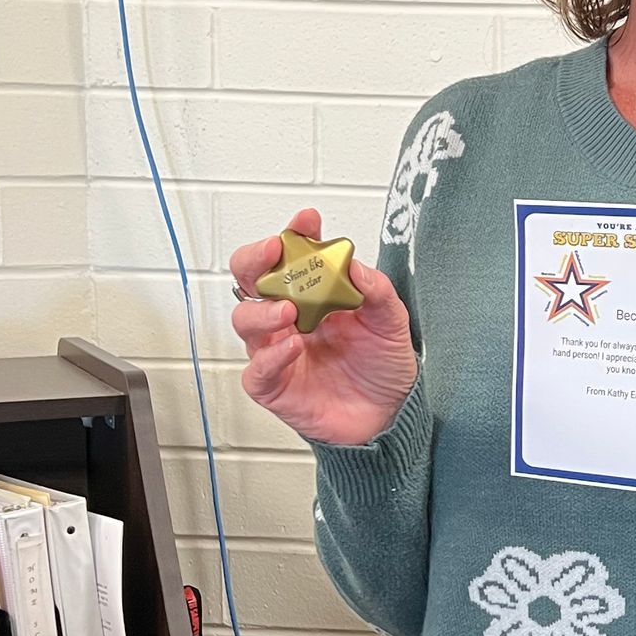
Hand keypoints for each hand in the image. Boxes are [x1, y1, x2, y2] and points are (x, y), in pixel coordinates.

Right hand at [229, 209, 418, 446]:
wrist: (389, 414)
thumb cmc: (382, 364)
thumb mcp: (391, 321)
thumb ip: (376, 290)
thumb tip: (354, 264)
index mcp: (312, 293)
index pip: (289, 255)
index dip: (293, 234)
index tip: (307, 221)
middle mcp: (288, 317)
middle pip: (250, 280)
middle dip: (255, 260)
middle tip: (275, 252)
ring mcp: (276, 350)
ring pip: (245, 320)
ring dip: (262, 310)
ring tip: (289, 309)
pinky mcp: (274, 386)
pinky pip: (257, 370)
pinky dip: (270, 357)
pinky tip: (292, 346)